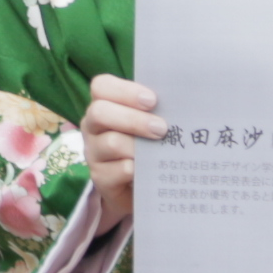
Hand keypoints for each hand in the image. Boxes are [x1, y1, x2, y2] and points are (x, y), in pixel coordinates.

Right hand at [79, 74, 162, 222]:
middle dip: (133, 119)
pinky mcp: (100, 177)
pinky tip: (150, 170)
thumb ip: (156, 110)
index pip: (101, 87)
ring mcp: (93, 152)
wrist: (141, 185)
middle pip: (100, 112)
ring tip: (160, 151)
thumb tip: (180, 102)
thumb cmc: (147, 144)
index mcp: (104, 105)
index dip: (125, 91)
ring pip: (111, 143)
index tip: (152, 100)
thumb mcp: (148, 122)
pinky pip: (118, 170)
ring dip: (139, 147)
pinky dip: (137, 170)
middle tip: (161, 128)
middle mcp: (92, 126)